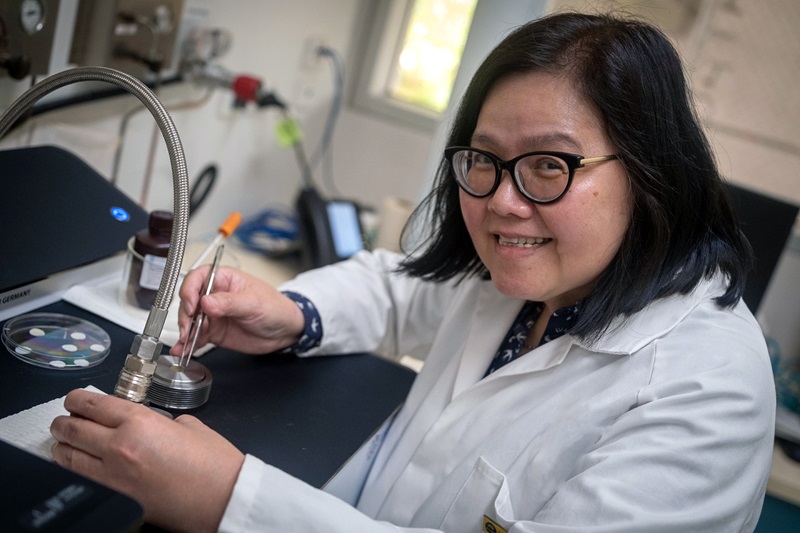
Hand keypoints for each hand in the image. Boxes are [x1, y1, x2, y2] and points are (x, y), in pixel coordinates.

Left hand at [50, 389, 244, 531]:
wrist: (223, 498)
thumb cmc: (214, 464)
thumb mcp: (189, 426)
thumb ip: (162, 421)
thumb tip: (149, 424)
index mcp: (140, 422)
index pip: (93, 404)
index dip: (77, 399)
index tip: (74, 399)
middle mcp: (120, 447)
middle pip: (74, 428)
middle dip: (64, 422)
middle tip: (64, 419)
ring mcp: (114, 476)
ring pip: (69, 457)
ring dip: (62, 446)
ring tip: (62, 442)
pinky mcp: (116, 498)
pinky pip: (83, 480)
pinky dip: (74, 469)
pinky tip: (76, 465)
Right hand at [170, 266, 304, 355]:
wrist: (285, 331)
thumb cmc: (275, 308)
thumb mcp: (254, 303)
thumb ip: (229, 303)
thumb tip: (206, 302)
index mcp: (224, 279)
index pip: (198, 278)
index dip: (190, 290)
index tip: (193, 306)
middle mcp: (215, 295)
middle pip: (189, 300)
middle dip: (186, 315)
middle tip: (189, 329)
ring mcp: (213, 315)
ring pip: (190, 320)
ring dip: (185, 331)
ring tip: (185, 342)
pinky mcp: (214, 332)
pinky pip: (196, 337)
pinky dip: (188, 344)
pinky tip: (183, 350)